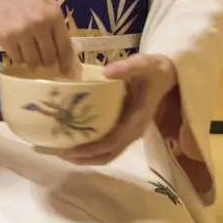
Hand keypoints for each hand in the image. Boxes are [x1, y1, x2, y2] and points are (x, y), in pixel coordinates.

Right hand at [0, 0, 77, 74]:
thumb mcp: (46, 0)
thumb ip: (55, 22)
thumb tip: (61, 48)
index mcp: (54, 15)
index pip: (65, 48)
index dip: (66, 63)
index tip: (65, 72)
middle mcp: (39, 26)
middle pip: (49, 58)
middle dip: (47, 62)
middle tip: (43, 59)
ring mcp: (21, 34)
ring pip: (32, 61)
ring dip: (32, 60)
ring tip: (27, 49)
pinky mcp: (5, 39)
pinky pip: (16, 58)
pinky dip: (18, 56)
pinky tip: (16, 45)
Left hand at [59, 53, 179, 165]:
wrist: (168, 75)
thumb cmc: (154, 70)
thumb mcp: (144, 64)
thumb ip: (127, 67)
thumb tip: (107, 72)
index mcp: (136, 120)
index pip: (110, 143)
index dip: (89, 149)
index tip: (67, 148)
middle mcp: (132, 132)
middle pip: (105, 155)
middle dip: (80, 157)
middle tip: (55, 151)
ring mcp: (128, 134)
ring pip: (105, 155)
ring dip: (82, 157)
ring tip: (58, 151)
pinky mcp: (124, 131)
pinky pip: (106, 147)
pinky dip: (88, 150)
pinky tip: (71, 143)